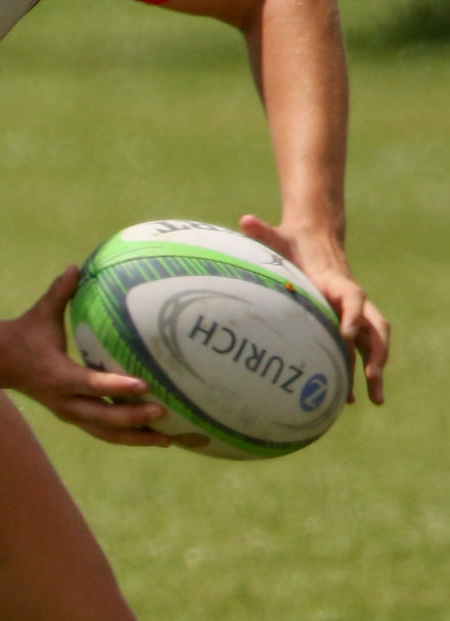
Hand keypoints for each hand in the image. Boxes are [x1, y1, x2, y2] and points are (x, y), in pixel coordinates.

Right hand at [6, 268, 174, 447]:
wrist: (0, 364)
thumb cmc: (25, 334)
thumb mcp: (41, 313)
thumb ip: (60, 292)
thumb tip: (76, 266)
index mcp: (56, 375)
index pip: (89, 384)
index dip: (115, 386)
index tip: (143, 385)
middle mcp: (63, 400)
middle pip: (101, 417)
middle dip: (132, 417)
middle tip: (163, 411)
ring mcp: (68, 413)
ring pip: (103, 432)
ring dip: (134, 437)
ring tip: (166, 439)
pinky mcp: (73, 418)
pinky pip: (102, 432)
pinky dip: (126, 437)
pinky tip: (150, 437)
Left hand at [239, 215, 388, 404]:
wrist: (313, 238)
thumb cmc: (292, 242)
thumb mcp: (278, 238)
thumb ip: (263, 232)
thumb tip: (244, 219)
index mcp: (336, 281)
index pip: (353, 298)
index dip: (353, 315)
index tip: (347, 334)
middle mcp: (351, 299)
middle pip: (376, 326)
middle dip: (378, 351)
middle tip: (373, 376)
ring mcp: (352, 313)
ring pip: (373, 343)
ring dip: (376, 369)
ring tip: (374, 400)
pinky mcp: (346, 324)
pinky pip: (358, 351)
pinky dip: (357, 373)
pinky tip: (350, 400)